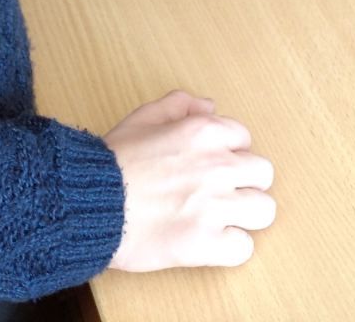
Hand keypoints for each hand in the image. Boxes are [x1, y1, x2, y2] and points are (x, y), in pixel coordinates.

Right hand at [105, 90, 275, 270]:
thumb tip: (207, 106)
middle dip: (245, 184)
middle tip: (224, 195)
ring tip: (224, 221)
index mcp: (205, 132)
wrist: (90, 204)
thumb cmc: (112, 162)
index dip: (229, 154)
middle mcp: (218, 165)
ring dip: (246, 216)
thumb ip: (179, 105)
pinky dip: (230, 248)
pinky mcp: (205, 242)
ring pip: (264, 210)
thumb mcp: (144, 117)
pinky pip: (243, 248)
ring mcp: (215, 205)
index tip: (213, 168)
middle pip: (263, 173)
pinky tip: (211, 243)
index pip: (244, 139)